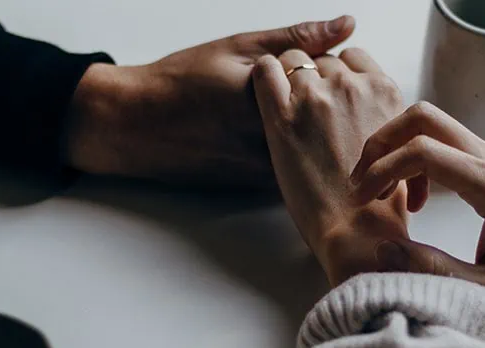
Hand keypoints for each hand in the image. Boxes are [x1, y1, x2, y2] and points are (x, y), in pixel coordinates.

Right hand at [62, 16, 354, 187]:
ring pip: (320, 147)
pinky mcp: (264, 186)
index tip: (309, 65)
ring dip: (319, 130)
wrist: (138, 127)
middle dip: (329, 103)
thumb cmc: (183, 82)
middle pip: (333, 119)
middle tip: (298, 88)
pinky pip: (302, 167)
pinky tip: (283, 136)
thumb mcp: (239, 47)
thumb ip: (297, 38)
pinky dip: (303, 151)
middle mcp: (275, 140)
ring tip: (272, 114)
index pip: (335, 82)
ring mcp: (271, 168)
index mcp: (273, 99)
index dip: (329, 70)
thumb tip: (347, 24)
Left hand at [251, 48, 408, 284]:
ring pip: (293, 59)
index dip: (340, 73)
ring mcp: (315, 98)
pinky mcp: (282, 116)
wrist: (358, 230)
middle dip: (314, 79)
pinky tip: (266, 95)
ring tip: (287, 109)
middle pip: (324, 60)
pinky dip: (264, 76)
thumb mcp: (401, 148)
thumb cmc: (380, 203)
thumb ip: (386, 120)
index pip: (354, 58)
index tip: (332, 93)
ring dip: (288, 78)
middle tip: (308, 111)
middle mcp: (352, 86)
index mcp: (384, 92)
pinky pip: (265, 70)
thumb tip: (371, 115)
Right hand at [350, 102, 484, 326]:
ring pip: (432, 124)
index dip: (382, 170)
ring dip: (397, 150)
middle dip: (382, 144)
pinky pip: (445, 144)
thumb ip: (435, 271)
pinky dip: (416, 160)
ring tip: (382, 195)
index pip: (423, 151)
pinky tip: (416, 202)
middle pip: (424, 117)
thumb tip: (383, 251)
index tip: (362, 202)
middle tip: (363, 185)